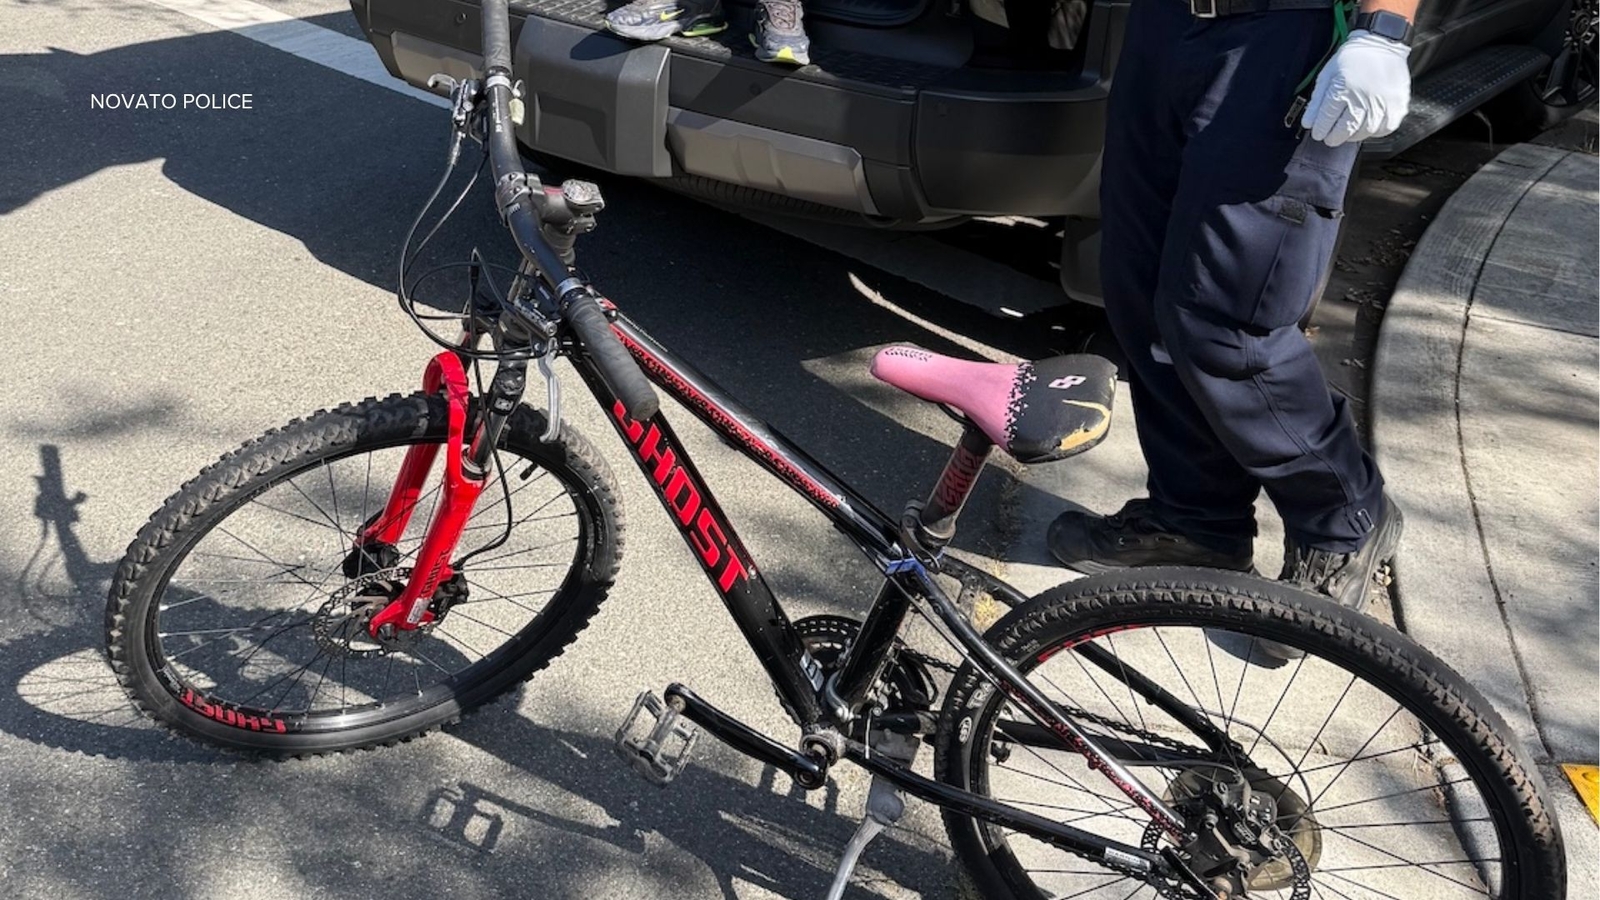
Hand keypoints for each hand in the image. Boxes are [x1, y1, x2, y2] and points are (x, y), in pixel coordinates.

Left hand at [1301, 30, 1411, 146]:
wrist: (1381, 43)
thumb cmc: (1352, 59)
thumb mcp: (1327, 76)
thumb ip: (1316, 101)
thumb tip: (1309, 123)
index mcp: (1342, 88)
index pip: (1327, 120)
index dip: (1320, 130)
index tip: (1318, 133)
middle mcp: (1363, 96)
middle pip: (1346, 129)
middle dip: (1335, 137)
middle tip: (1331, 137)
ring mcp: (1382, 101)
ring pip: (1366, 131)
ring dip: (1354, 135)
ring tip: (1348, 131)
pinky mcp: (1397, 103)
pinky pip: (1386, 127)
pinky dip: (1375, 131)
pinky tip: (1368, 126)